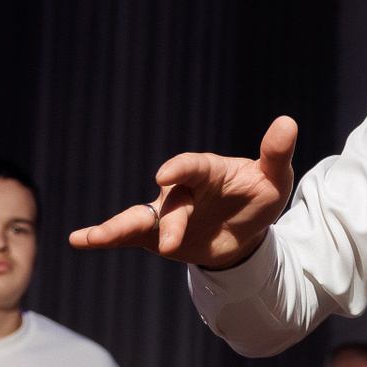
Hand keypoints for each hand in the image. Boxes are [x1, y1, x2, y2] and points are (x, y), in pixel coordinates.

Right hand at [70, 116, 297, 267]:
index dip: (179, 169)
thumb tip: (288, 122)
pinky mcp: (155, 235)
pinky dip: (103, 236)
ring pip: (140, 219)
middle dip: (170, 223)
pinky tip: (78, 239)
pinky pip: (126, 235)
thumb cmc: (258, 197)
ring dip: (119, 229)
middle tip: (173, 245)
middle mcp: (181, 189)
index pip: (192, 167)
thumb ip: (276, 154)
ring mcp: (166, 212)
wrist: (245, 231)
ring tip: (95, 238)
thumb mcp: (274, 180)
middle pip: (171, 203)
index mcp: (207, 172)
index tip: (164, 175)